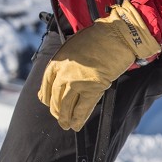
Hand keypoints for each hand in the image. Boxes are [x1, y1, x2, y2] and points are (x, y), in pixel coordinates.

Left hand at [38, 0, 160, 130]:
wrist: (116, 36)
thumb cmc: (97, 39)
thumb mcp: (71, 48)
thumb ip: (62, 65)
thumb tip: (55, 82)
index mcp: (56, 62)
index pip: (45, 87)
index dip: (47, 98)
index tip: (48, 104)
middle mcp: (63, 74)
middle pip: (55, 99)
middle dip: (57, 111)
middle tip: (60, 118)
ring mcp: (76, 82)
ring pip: (66, 106)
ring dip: (65, 118)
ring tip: (67, 125)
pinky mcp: (92, 89)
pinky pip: (82, 108)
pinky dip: (79, 118)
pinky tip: (77, 125)